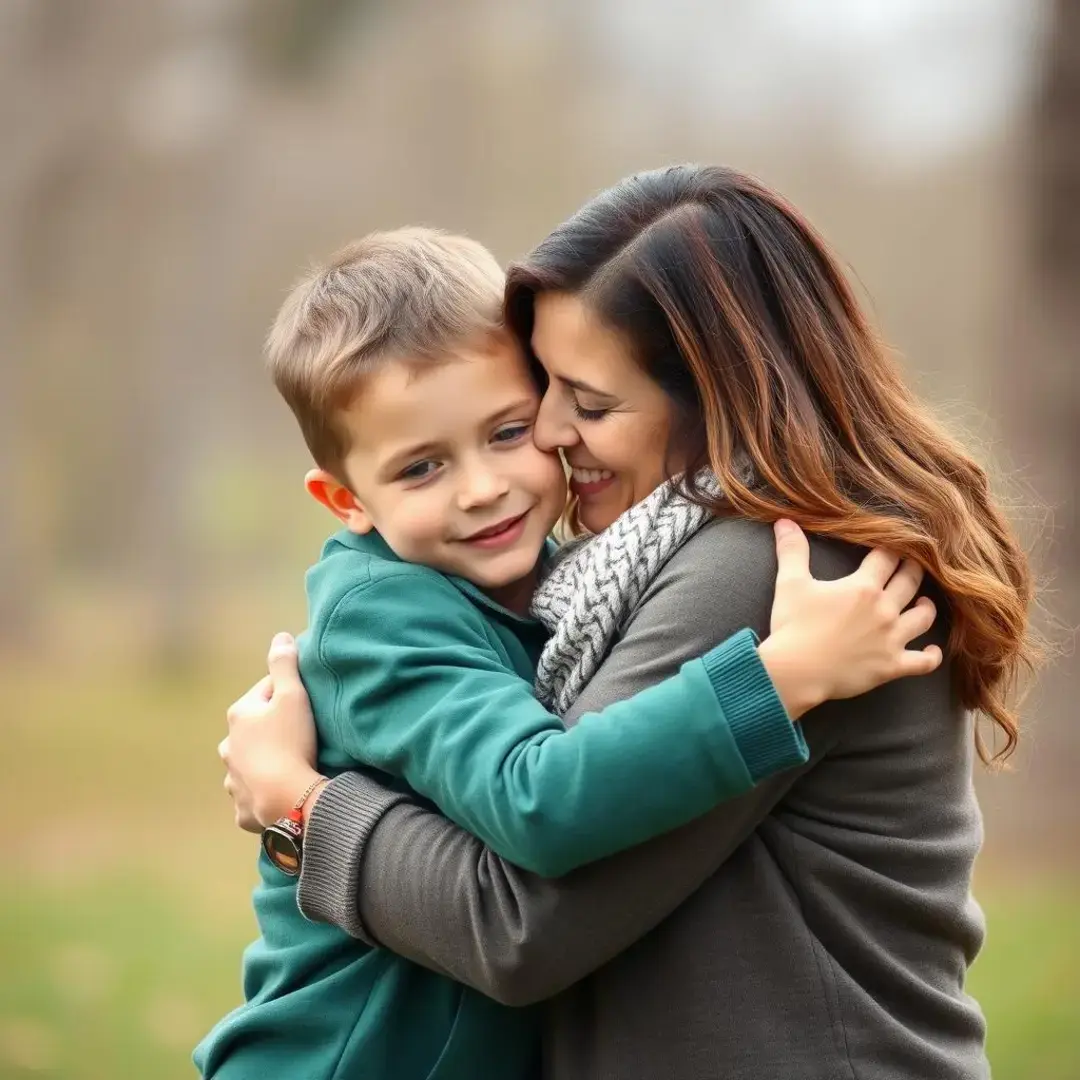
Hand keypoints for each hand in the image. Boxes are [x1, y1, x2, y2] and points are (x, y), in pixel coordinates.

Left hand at [219, 632, 322, 829]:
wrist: (287, 799)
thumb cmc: (292, 742)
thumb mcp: (293, 695)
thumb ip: (284, 664)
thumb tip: (280, 636)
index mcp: (239, 715)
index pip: (266, 691)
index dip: (289, 692)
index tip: (308, 700)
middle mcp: (229, 746)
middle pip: (254, 729)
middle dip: (272, 728)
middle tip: (301, 733)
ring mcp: (233, 779)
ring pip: (248, 764)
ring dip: (263, 762)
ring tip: (288, 765)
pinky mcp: (242, 809)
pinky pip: (252, 795)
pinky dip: (263, 793)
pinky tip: (279, 793)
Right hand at [759, 520, 941, 718]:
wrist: (795, 671)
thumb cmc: (792, 626)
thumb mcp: (790, 583)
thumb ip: (792, 550)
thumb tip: (784, 521)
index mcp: (863, 587)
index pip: (887, 558)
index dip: (892, 548)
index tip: (893, 545)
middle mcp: (884, 610)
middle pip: (910, 582)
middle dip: (913, 570)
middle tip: (912, 565)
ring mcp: (891, 639)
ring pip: (923, 618)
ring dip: (926, 607)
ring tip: (923, 602)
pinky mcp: (891, 666)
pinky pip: (923, 662)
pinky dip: (931, 656)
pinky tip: (932, 650)